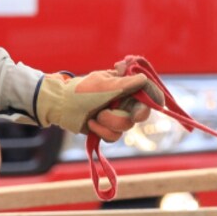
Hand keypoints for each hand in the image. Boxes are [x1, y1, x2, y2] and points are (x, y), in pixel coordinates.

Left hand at [35, 59, 164, 141]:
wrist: (61, 106)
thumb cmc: (81, 91)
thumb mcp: (104, 85)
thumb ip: (126, 84)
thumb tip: (144, 78)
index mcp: (124, 86)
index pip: (146, 91)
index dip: (154, 97)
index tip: (156, 104)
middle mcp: (123, 100)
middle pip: (139, 114)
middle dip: (125, 115)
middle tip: (128, 114)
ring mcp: (115, 115)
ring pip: (125, 127)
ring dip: (108, 123)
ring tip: (95, 116)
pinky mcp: (107, 129)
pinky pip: (114, 137)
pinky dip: (101, 131)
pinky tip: (91, 124)